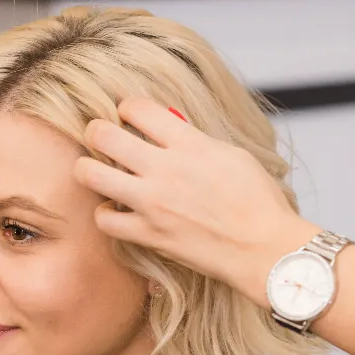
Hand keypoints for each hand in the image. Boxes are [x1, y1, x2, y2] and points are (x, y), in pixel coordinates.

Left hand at [74, 97, 319, 306]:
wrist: (264, 248)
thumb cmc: (258, 201)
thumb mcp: (233, 154)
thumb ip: (196, 140)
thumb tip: (171, 131)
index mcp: (189, 143)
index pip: (136, 108)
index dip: (127, 107)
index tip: (128, 114)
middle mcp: (165, 169)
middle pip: (103, 135)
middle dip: (96, 131)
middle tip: (101, 137)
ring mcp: (153, 203)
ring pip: (92, 175)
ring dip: (89, 168)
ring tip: (96, 170)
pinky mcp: (149, 234)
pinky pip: (105, 219)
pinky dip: (106, 214)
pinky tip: (116, 210)